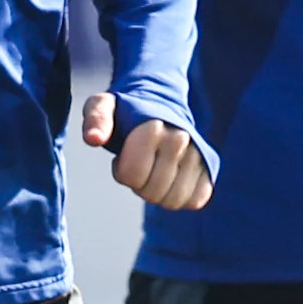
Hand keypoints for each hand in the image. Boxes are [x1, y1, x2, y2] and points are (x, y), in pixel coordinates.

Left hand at [84, 92, 212, 210]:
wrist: (159, 103)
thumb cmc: (125, 111)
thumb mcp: (102, 106)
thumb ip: (95, 120)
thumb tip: (93, 139)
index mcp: (153, 126)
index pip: (133, 175)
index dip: (121, 171)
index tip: (123, 155)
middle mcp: (180, 138)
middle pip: (153, 191)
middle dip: (139, 184)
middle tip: (140, 164)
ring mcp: (198, 153)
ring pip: (174, 200)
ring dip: (158, 194)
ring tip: (154, 171)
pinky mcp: (209, 166)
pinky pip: (195, 200)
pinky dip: (179, 197)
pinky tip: (171, 179)